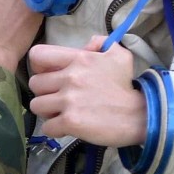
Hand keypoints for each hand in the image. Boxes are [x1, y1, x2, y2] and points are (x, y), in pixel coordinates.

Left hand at [28, 38, 146, 146]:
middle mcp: (70, 77)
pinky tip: (66, 127)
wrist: (139, 115)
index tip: (49, 75)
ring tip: (61, 113)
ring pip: (37, 105)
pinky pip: (47, 127)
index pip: (38, 55)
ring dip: (47, 111)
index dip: (39, 66)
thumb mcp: (119, 55)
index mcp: (78, 59)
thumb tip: (88, 44)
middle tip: (57, 98)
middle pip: (34, 84)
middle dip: (43, 92)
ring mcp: (69, 100)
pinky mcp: (70, 122)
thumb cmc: (126, 86)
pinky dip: (54, 129)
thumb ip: (100, 43)